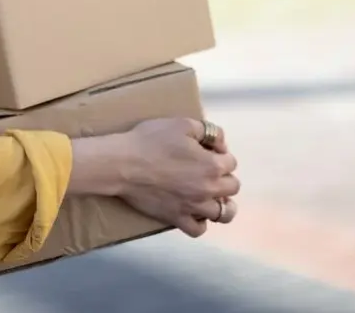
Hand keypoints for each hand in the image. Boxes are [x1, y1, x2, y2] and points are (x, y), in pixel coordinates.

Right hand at [68, 118, 239, 237]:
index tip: (207, 150)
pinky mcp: (176, 218)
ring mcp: (193, 207)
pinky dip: (200, 222)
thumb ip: (208, 131)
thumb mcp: (182, 124)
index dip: (220, 154)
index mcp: (212, 165)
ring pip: (223, 214)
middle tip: (208, 170)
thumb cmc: (150, 140)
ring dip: (222, 204)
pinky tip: (194, 212)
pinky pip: (197, 230)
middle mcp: (208, 189)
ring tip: (212, 197)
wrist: (122, 163)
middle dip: (224, 177)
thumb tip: (220, 143)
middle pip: (232, 187)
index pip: (231, 162)